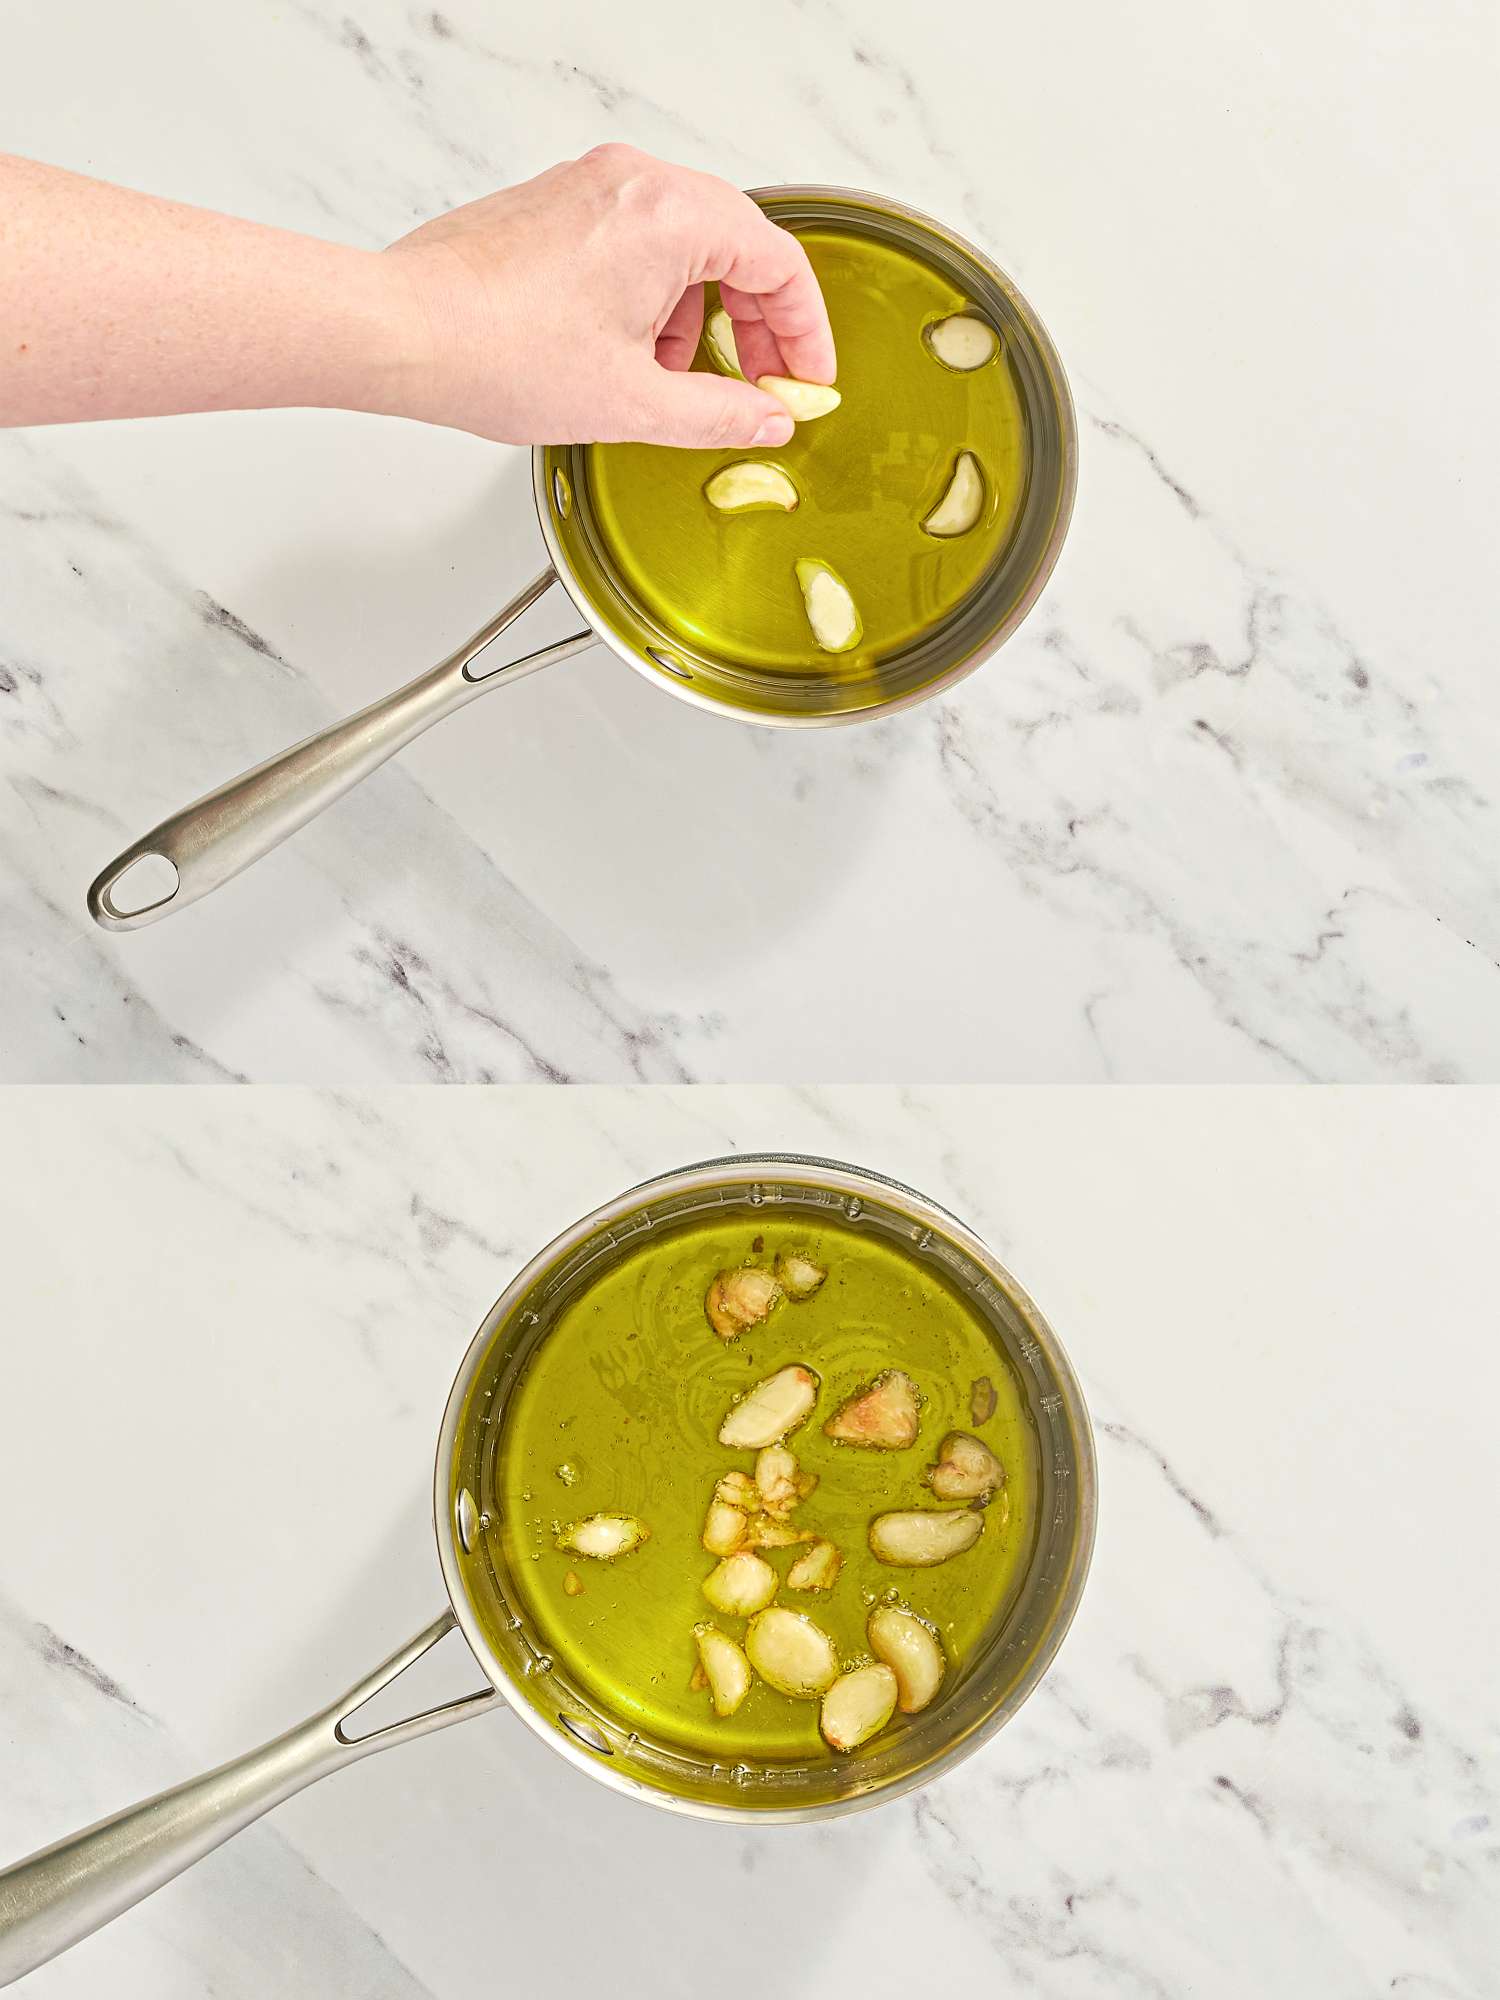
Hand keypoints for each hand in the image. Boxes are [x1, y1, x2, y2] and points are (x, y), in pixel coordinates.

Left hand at [380, 144, 835, 449]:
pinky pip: (634, 240)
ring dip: (699, 313)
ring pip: (684, 241)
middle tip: (761, 384)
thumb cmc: (496, 351)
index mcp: (668, 216)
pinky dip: (652, 295)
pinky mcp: (555, 204)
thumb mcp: (635, 405)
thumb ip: (720, 414)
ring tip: (678, 382)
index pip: (776, 260)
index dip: (804, 330)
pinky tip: (631, 355)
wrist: (403, 331)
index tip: (804, 378)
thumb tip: (765, 419)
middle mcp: (631, 182)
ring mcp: (589, 186)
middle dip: (755, 321)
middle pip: (736, 242)